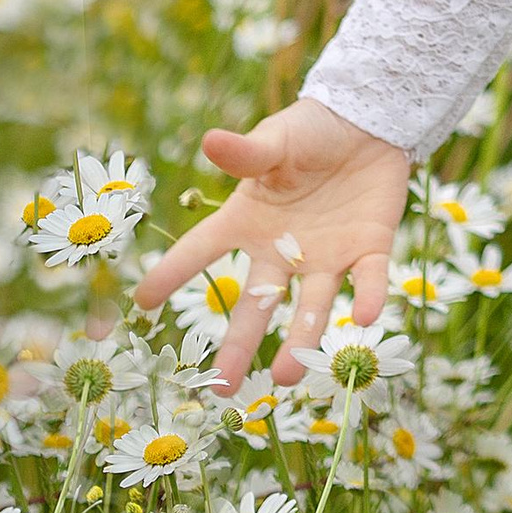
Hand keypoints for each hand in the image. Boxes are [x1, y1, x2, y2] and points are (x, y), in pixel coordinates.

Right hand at [135, 99, 410, 396]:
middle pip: (256, 304)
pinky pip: (369, 278)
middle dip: (239, 346)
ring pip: (312, 306)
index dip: (171, 273)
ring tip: (288, 377)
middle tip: (222, 389)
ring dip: (302, 338)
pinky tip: (363, 318)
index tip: (140, 303)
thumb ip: (248, 153)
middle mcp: (282, 252)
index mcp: (247, 223)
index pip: (201, 251)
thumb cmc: (310, 133)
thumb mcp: (276, 140)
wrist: (368, 122)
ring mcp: (327, 256)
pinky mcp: (370, 248)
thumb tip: (209, 140)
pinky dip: (368, 297)